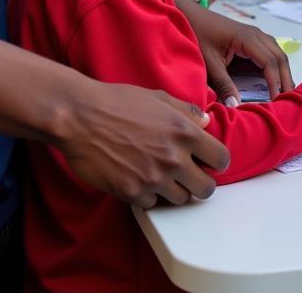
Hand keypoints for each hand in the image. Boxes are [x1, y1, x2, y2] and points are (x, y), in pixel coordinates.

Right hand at [58, 82, 229, 208]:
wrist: (80, 117)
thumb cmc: (117, 101)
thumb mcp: (157, 97)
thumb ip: (185, 111)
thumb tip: (205, 121)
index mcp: (184, 131)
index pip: (221, 159)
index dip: (216, 161)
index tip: (207, 161)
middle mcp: (173, 158)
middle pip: (206, 188)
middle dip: (200, 182)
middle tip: (188, 175)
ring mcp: (153, 178)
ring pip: (180, 200)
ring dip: (174, 189)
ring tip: (160, 174)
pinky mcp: (132, 193)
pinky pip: (152, 204)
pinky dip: (148, 195)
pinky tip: (138, 178)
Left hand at [181, 1, 294, 105]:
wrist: (189, 15)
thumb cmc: (198, 35)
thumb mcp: (209, 63)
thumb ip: (223, 85)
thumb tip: (236, 107)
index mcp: (247, 39)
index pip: (270, 62)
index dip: (276, 83)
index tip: (276, 102)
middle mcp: (256, 35)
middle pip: (280, 57)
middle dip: (286, 79)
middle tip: (288, 101)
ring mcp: (255, 35)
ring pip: (277, 54)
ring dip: (283, 73)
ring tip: (284, 94)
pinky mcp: (251, 39)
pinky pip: (269, 53)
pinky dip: (275, 67)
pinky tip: (273, 81)